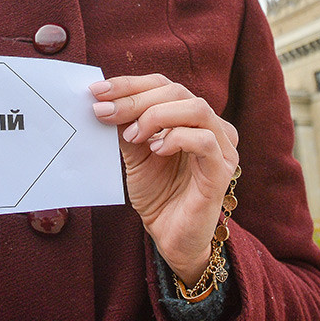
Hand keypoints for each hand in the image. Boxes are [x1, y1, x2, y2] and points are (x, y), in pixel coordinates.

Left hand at [91, 75, 238, 285]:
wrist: (170, 236)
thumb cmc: (157, 193)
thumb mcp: (134, 154)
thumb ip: (126, 127)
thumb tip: (104, 101)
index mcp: (189, 117)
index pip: (163, 85)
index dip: (130, 84)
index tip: (98, 90)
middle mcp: (210, 126)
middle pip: (177, 92)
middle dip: (136, 99)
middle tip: (105, 112)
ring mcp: (221, 147)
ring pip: (196, 109)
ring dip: (157, 116)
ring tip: (132, 135)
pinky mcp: (221, 170)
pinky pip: (205, 140)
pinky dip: (176, 138)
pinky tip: (156, 150)